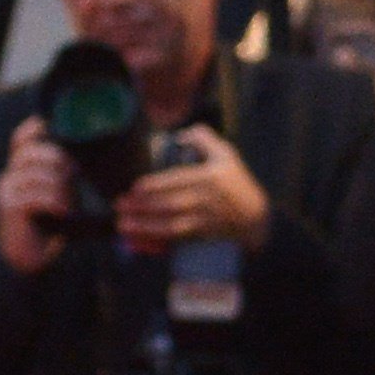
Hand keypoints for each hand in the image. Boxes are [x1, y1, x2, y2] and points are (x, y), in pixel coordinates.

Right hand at [0, 119, 85, 278]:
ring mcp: (7, 189)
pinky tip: (64, 211)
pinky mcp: (10, 206)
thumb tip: (83, 159)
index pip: (21, 138)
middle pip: (33, 152)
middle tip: (75, 175)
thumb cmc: (50, 222)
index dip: (35, 128)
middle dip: (59, 160)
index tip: (53, 127)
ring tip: (69, 202)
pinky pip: (36, 195)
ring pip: (38, 173)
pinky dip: (54, 201)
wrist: (30, 255)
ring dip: (60, 187)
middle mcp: (10, 175)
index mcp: (21, 168)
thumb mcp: (60, 192)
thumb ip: (64, 174)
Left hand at [110, 124, 271, 254]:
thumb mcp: (227, 154)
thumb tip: (179, 136)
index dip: (155, 185)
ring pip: (170, 223)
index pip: (177, 181)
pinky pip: (176, 238)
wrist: (255, 218)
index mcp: (210, 177)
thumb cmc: (237, 183)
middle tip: (119, 205)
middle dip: (141, 206)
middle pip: (169, 203)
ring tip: (122, 224)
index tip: (135, 187)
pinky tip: (139, 238)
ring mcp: (204, 219)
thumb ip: (204, 139)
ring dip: (144, 225)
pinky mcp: (202, 235)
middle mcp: (206, 199)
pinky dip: (156, 238)